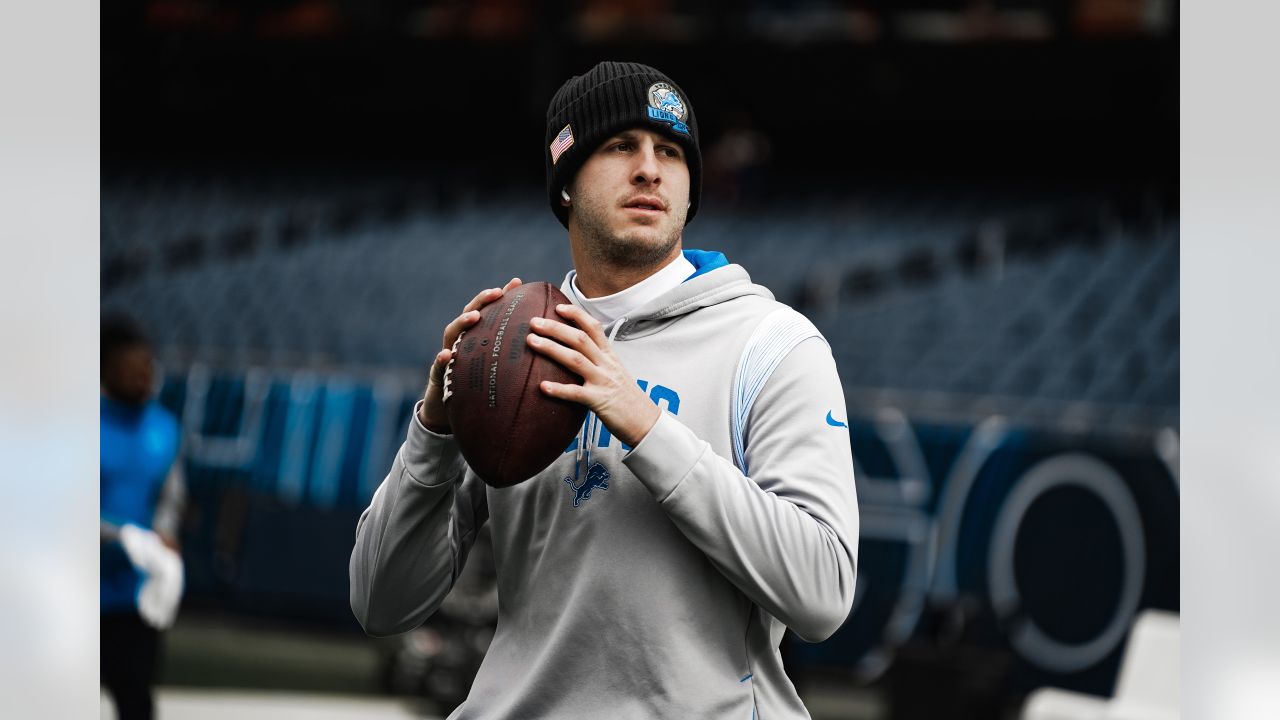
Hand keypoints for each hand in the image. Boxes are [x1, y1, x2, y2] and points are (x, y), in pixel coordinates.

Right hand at [419, 278, 522, 432]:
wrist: (453, 408)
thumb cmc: (481, 385)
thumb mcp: (499, 366)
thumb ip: (515, 354)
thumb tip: (549, 346)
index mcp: (478, 335)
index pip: (490, 310)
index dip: (501, 295)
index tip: (517, 282)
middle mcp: (462, 339)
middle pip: (470, 313)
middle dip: (482, 300)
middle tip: (496, 292)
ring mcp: (449, 353)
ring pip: (452, 333)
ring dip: (462, 322)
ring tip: (475, 316)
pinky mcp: (440, 373)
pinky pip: (439, 365)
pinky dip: (441, 359)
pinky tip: (446, 355)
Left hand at [526, 303, 660, 446]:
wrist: (646, 422)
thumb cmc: (628, 399)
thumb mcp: (616, 373)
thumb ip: (599, 361)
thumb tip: (577, 354)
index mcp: (610, 356)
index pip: (594, 327)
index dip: (576, 314)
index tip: (558, 307)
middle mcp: (606, 365)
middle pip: (579, 339)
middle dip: (555, 327)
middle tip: (534, 322)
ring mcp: (603, 382)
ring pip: (575, 359)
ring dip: (551, 348)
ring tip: (532, 341)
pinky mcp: (599, 401)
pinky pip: (576, 393)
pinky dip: (559, 389)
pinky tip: (542, 386)